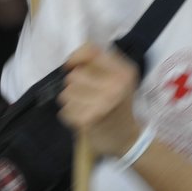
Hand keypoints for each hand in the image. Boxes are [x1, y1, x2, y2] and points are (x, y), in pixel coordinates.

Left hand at [58, 44, 140, 158]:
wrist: (127, 138)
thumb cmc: (119, 105)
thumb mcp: (121, 80)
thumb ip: (102, 64)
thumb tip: (74, 59)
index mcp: (123, 72)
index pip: (91, 52)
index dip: (75, 57)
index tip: (71, 65)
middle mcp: (115, 85)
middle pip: (74, 75)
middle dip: (74, 85)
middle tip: (85, 94)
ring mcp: (102, 103)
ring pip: (66, 93)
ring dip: (71, 101)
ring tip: (84, 107)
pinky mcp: (89, 120)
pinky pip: (65, 111)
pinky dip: (70, 115)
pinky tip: (83, 118)